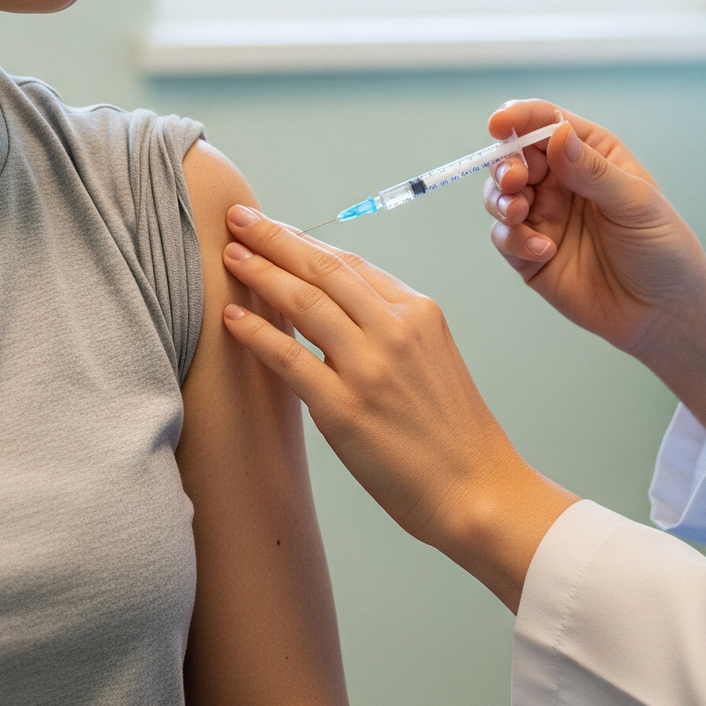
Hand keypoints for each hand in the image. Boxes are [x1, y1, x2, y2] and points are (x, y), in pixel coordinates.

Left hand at [219, 208, 577, 611]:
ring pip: (303, 302)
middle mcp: (395, 330)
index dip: (305, 241)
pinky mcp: (344, 409)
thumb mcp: (434, 358)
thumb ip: (390, 327)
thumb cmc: (452, 433)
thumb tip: (335, 306)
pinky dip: (257, 334)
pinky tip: (231, 319)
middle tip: (238, 216)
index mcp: (419, 312)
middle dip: (274, 237)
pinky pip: (289, 359)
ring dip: (260, 272)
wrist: (477, 489)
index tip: (273, 228)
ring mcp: (369, 368)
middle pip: (323, 268)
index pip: (351, 264)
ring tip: (227, 255)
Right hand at [484, 102, 705, 436]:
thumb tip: (556, 134)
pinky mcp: (530, 254)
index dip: (518, 118)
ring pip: (499, 194)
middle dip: (506, 164)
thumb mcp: (635, 204)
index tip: (498, 125)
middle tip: (515, 180)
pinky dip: (514, 239)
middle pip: (514, 156)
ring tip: (520, 212)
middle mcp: (561, 180)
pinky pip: (504, 237)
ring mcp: (544, 216)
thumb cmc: (662, 249)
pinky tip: (544, 251)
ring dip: (501, 199)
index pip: (546, 122)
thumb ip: (592, 171)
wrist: (664, 313)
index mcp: (591, 153)